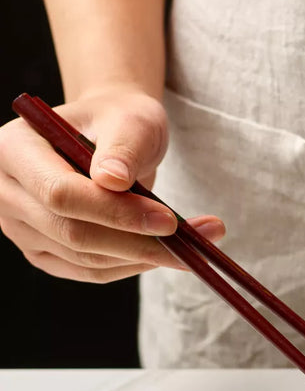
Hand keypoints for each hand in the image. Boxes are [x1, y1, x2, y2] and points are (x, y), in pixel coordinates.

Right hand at [0, 85, 223, 282]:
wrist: (109, 136)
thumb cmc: (118, 119)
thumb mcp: (129, 117)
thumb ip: (122, 146)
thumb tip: (113, 181)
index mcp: (14, 149)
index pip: (60, 193)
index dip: (115, 213)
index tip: (170, 220)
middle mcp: (5, 192)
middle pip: (71, 233)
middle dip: (138, 242)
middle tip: (197, 242)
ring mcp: (20, 228)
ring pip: (85, 260)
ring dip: (145, 258)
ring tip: (199, 244)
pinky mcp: (44, 253)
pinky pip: (91, 272)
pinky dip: (134, 265)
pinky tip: (169, 253)